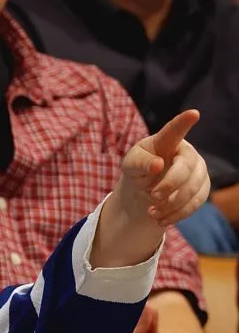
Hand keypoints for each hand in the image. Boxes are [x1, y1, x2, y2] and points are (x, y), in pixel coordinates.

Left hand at [95, 110, 209, 268]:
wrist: (146, 189)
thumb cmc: (139, 170)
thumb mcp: (131, 165)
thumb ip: (140, 163)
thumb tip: (158, 165)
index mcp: (166, 142)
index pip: (175, 131)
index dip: (183, 122)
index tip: (193, 113)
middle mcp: (187, 153)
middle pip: (186, 169)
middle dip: (170, 185)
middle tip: (153, 196)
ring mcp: (198, 171)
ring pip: (193, 189)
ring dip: (172, 204)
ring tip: (151, 212)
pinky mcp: (202, 189)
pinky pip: (195, 204)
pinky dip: (177, 214)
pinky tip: (160, 219)